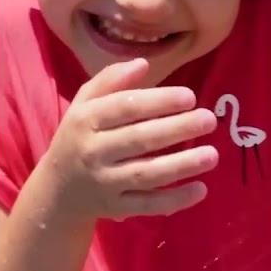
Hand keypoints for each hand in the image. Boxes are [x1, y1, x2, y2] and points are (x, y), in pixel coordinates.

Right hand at [45, 58, 219, 221]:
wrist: (58, 190)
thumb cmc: (79, 136)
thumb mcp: (84, 103)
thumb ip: (110, 80)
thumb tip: (142, 63)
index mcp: (85, 121)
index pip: (124, 108)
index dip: (158, 101)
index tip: (190, 96)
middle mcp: (93, 152)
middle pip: (139, 140)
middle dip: (177, 129)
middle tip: (209, 120)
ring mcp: (105, 183)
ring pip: (146, 175)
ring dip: (181, 165)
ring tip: (212, 155)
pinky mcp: (116, 207)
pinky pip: (147, 205)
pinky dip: (174, 200)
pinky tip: (200, 189)